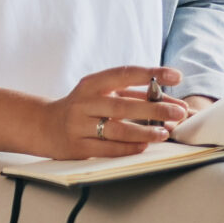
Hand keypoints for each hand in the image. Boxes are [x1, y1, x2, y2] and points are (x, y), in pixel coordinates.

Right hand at [41, 66, 191, 157]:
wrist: (44, 126)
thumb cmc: (83, 108)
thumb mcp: (100, 94)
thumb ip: (133, 96)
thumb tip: (172, 103)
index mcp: (91, 84)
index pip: (124, 74)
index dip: (151, 74)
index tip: (175, 75)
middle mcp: (83, 103)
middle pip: (123, 105)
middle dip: (155, 109)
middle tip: (179, 112)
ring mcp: (79, 125)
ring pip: (117, 129)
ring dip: (145, 131)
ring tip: (165, 132)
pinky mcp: (78, 146)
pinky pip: (108, 148)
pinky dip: (129, 148)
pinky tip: (145, 146)